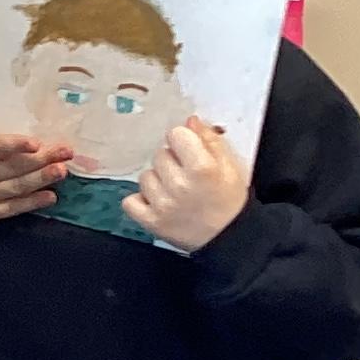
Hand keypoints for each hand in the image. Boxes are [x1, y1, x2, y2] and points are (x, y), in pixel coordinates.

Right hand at [0, 80, 70, 225]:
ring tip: (62, 171)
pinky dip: (30, 203)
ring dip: (41, 179)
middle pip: (13, 167)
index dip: (14, 145)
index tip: (35, 141)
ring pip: (16, 187)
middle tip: (65, 151)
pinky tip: (49, 196)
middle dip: (41, 159)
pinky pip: (11, 209)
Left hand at [125, 118, 248, 251]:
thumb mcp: (229, 167)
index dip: (182, 141)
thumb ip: (210, 141)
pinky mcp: (151, 221)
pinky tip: (156, 202)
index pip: (175, 135)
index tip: (188, 150)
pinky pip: (130, 201)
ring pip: (144, 176)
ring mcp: (162, 204)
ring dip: (157, 180)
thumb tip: (190, 121)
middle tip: (184, 175)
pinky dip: (140, 200)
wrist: (228, 237)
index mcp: (201, 168)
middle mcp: (179, 185)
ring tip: (173, 190)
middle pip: (159, 155)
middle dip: (171, 161)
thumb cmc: (229, 201)